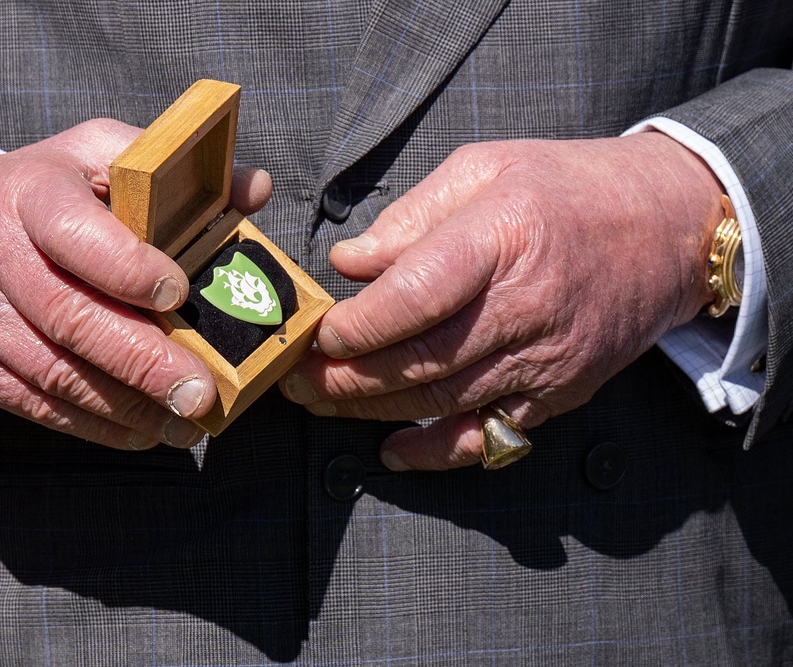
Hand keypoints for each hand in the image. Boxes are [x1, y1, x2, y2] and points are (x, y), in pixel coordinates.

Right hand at [0, 119, 271, 449]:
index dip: (125, 266)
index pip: (74, 234)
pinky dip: (94, 425)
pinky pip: (35, 404)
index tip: (177, 291)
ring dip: (128, 405)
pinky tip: (143, 431)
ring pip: (56, 372)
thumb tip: (255, 189)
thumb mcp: (89, 156)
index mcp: (31, 196)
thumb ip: (169, 171)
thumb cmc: (33, 193)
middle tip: (200, 391)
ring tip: (187, 422)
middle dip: (142, 361)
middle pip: (70, 317)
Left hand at [283, 132, 722, 469]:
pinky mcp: (560, 392)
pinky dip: (438, 451)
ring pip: (442, 400)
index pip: (417, 293)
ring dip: (372, 409)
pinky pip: (491, 436)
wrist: (671, 228)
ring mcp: (546, 358)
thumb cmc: (568, 187)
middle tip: (294, 378)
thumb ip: (412, 216)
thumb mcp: (487, 167)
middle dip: (345, 376)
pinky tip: (392, 450)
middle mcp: (525, 306)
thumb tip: (348, 262)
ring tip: (320, 401)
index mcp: (503, 237)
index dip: (359, 323)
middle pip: (420, 359)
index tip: (316, 331)